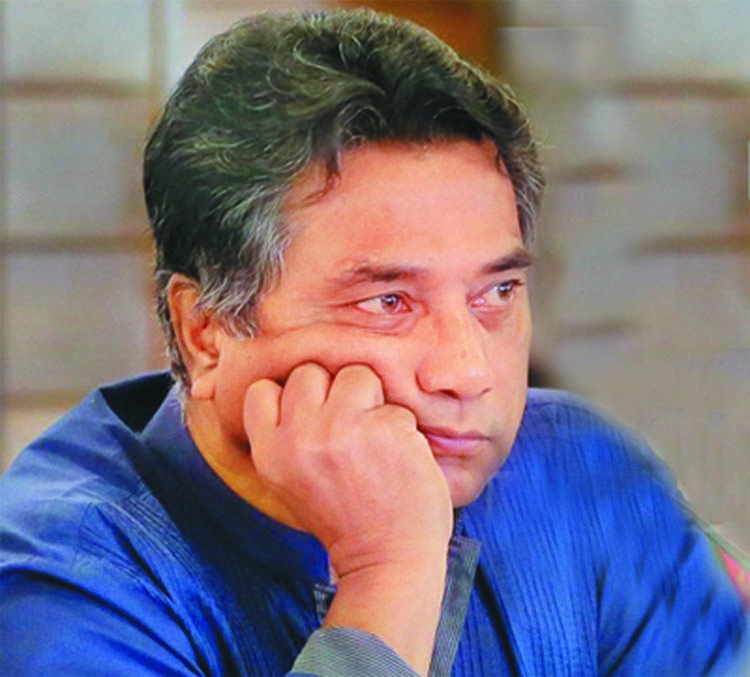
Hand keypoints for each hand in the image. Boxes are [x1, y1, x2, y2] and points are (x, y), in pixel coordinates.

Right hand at [243, 362, 452, 576]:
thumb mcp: (289, 481)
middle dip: (333, 392)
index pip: (262, 390)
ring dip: (372, 402)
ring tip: (376, 441)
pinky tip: (399, 460)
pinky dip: (403, 429)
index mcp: (269, 451)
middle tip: (349, 429)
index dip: (290, 397)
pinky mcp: (386, 427)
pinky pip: (395, 405)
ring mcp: (344, 428)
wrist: (386, 560)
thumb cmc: (342, 519)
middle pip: (310, 371)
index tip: (311, 419)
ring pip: (356, 374)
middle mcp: (301, 434)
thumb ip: (284, 436)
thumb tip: (286, 386)